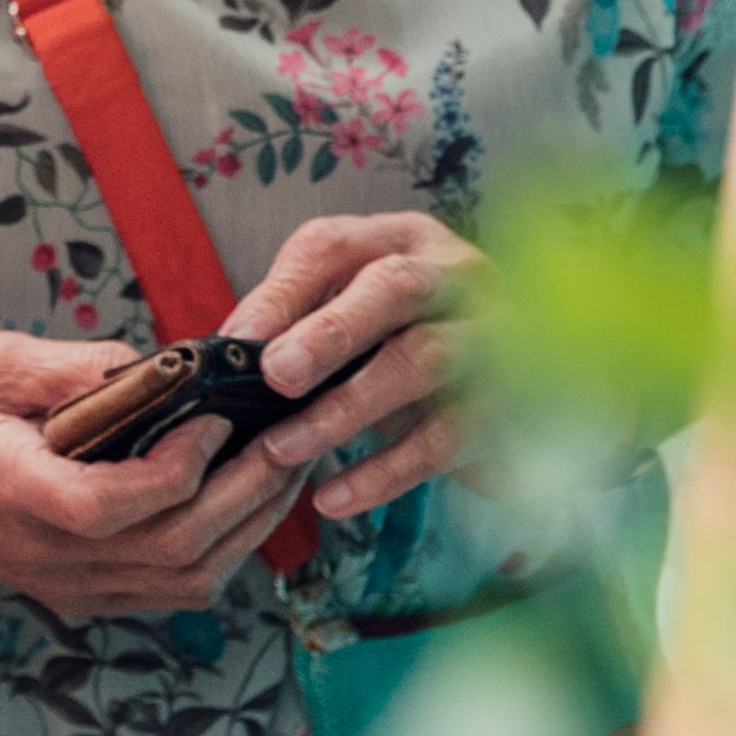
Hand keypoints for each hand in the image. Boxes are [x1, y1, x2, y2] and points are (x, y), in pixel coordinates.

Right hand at [0, 334, 304, 623]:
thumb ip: (68, 366)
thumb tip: (153, 366)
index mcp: (3, 486)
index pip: (107, 506)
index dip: (175, 471)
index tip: (216, 417)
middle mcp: (36, 550)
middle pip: (167, 550)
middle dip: (245, 493)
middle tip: (286, 437)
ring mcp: (56, 581)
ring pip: (181, 581)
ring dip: (246, 529)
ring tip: (281, 469)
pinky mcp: (70, 592)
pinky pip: (164, 592)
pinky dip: (218, 554)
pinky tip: (239, 507)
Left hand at [222, 211, 478, 525]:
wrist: (490, 378)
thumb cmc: (396, 332)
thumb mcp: (343, 306)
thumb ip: (290, 314)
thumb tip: (230, 344)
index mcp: (401, 240)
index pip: (337, 246)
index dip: (286, 292)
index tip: (240, 339)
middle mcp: (456, 276)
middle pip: (397, 288)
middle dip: (331, 334)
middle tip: (277, 376)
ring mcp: (493, 336)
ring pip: (423, 362)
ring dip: (346, 411)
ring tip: (284, 449)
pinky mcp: (505, 405)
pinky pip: (446, 438)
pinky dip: (384, 472)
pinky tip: (335, 496)